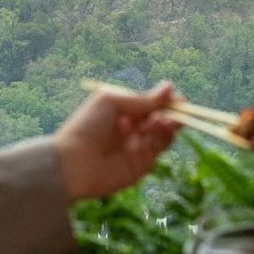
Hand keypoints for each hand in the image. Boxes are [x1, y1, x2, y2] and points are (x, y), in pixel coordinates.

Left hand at [53, 81, 179, 201]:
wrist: (73, 163)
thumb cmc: (87, 127)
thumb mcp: (113, 103)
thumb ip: (142, 99)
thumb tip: (169, 87)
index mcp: (124, 111)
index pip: (154, 105)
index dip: (168, 102)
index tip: (179, 100)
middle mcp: (133, 129)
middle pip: (163, 120)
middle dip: (171, 116)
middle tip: (173, 114)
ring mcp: (138, 148)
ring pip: (164, 136)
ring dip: (165, 128)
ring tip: (159, 122)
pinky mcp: (141, 166)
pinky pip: (156, 151)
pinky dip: (154, 142)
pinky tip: (142, 138)